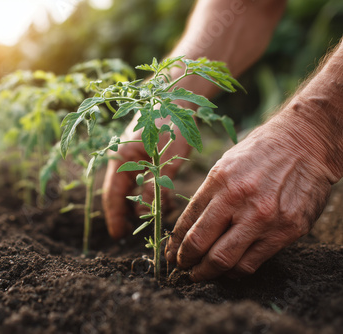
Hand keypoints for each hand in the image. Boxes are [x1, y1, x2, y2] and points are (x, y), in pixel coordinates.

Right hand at [102, 115, 191, 239]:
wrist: (179, 95)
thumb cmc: (171, 122)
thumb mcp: (165, 158)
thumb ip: (155, 186)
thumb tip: (144, 214)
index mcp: (121, 158)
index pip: (111, 194)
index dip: (114, 216)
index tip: (117, 235)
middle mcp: (123, 158)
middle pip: (120, 193)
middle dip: (128, 213)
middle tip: (134, 232)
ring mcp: (133, 156)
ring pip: (133, 188)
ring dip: (143, 203)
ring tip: (156, 215)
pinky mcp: (145, 155)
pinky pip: (143, 179)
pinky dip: (151, 191)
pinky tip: (164, 198)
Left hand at [165, 116, 332, 281]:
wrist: (305, 144)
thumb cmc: (260, 153)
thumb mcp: (225, 165)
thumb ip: (209, 196)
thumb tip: (189, 228)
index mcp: (219, 181)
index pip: (188, 222)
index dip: (175, 244)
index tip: (171, 254)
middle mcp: (239, 200)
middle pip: (200, 245)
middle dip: (186, 262)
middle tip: (182, 268)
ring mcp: (264, 218)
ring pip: (225, 260)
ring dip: (208, 272)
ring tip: (202, 274)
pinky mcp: (286, 231)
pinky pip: (252, 263)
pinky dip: (235, 271)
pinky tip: (229, 269)